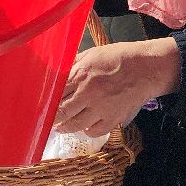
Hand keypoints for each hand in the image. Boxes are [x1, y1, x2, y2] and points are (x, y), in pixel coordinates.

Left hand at [53, 37, 181, 136]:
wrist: (145, 68)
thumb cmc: (118, 58)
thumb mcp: (91, 54)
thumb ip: (72, 65)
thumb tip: (55, 71)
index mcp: (80, 75)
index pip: (54, 94)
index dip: (45, 102)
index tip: (39, 106)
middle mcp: (88, 94)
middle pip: (61, 113)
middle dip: (51, 118)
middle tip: (46, 120)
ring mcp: (101, 109)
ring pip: (75, 125)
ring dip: (65, 127)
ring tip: (61, 126)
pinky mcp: (113, 118)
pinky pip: (94, 131)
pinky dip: (87, 131)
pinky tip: (84, 126)